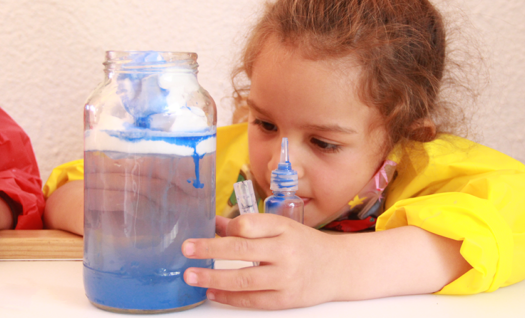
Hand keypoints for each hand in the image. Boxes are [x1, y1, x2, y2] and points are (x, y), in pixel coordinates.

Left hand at [182, 214, 342, 308]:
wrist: (338, 268)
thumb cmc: (305, 244)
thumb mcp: (281, 228)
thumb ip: (249, 226)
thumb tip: (215, 224)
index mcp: (284, 228)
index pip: (249, 225)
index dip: (227, 229)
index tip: (207, 232)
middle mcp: (286, 251)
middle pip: (242, 250)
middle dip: (210, 250)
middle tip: (186, 250)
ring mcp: (286, 277)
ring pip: (244, 279)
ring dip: (213, 278)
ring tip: (191, 276)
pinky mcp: (286, 299)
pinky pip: (253, 300)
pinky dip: (229, 298)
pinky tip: (212, 294)